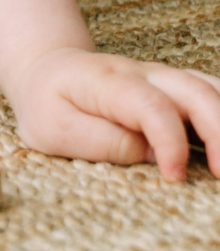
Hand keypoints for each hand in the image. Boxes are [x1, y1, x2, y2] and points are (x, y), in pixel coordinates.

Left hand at [9, 45, 219, 178]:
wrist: (47, 73)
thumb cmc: (49, 105)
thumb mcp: (52, 130)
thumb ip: (100, 142)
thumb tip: (149, 155)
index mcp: (107, 81)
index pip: (150, 105)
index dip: (169, 142)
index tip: (174, 178)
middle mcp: (143, 74)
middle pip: (193, 91)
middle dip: (217, 132)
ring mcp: (163, 79)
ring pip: (209, 88)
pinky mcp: (175, 91)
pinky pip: (211, 93)